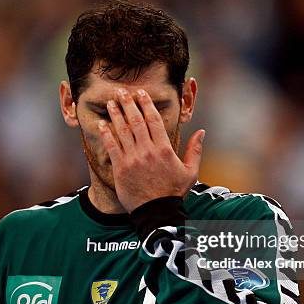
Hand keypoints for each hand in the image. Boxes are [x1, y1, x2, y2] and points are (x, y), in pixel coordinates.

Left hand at [97, 87, 204, 212]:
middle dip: (128, 104)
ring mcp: (133, 158)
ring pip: (122, 131)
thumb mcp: (191, 172)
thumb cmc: (174, 192)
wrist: (157, 212)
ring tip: (111, 102)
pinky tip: (102, 123)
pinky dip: (106, 133)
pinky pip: (111, 146)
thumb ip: (195, 150)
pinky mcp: (120, 168)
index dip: (146, 104)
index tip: (141, 94)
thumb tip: (201, 132)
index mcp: (164, 149)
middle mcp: (147, 150)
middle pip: (136, 121)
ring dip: (116, 114)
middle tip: (122, 92)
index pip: (154, 120)